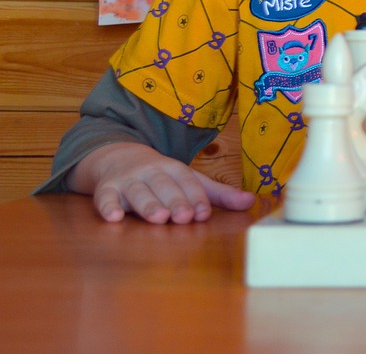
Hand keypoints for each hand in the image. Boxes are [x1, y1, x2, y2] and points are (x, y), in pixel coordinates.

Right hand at [66, 142, 255, 223]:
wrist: (118, 157)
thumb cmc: (162, 177)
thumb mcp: (190, 181)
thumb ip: (218, 194)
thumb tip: (252, 202)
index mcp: (175, 169)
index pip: (188, 182)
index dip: (196, 197)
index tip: (203, 214)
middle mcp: (152, 172)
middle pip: (164, 187)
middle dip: (175, 202)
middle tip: (183, 217)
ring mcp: (128, 180)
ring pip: (138, 192)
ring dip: (147, 204)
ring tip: (158, 218)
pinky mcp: (106, 189)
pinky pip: (105, 197)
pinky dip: (108, 206)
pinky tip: (114, 217)